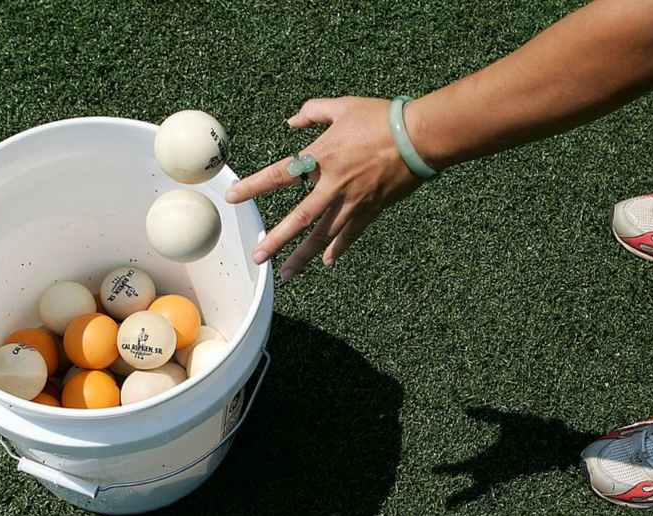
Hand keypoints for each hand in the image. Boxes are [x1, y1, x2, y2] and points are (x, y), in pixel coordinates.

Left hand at [225, 96, 423, 279]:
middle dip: (276, 240)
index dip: (253, 187)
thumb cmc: (382, 117)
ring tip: (286, 273)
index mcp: (322, 157)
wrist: (419, 137)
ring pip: (323, 234)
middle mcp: (334, 184)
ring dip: (303, 256)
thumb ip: (313, 112)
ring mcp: (353, 201)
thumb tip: (291, 122)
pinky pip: (351, 234)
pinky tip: (327, 262)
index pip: (279, 175)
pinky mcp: (372, 209)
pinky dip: (338, 248)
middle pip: (299, 218)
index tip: (233, 198)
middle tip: (258, 257)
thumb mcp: (343, 105)